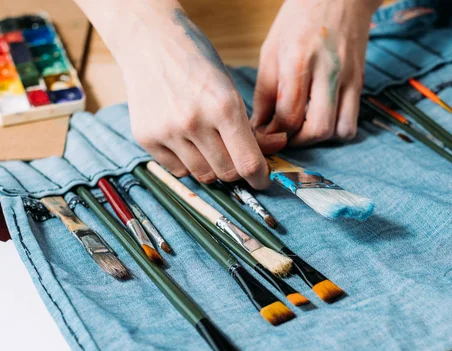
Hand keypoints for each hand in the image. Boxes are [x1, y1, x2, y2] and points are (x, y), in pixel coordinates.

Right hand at [117, 9, 286, 188]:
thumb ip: (251, 126)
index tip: (262, 179)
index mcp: (223, 106)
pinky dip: (188, 163)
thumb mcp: (230, 89)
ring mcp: (167, 131)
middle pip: (227, 173)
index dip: (260, 178)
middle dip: (237, 169)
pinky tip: (187, 141)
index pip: (248, 162)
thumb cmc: (197, 63)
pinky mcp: (146, 137)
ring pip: (203, 175)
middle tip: (235, 155)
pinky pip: (178, 170)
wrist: (149, 42)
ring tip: (210, 145)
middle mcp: (194, 122)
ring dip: (213, 167)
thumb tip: (277, 148)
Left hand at [252, 0, 381, 145]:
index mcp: (299, 60)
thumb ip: (265, 92)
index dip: (275, 133)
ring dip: (320, 139)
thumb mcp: (271, 50)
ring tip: (304, 128)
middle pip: (318, 129)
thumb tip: (259, 128)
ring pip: (340, 131)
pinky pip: (352, 122)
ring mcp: (349, 78)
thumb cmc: (298, 20)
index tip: (267, 135)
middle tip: (285, 135)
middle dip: (298, 141)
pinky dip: (337, 130)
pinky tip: (322, 119)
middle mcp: (328, 71)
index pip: (288, 115)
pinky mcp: (360, 82)